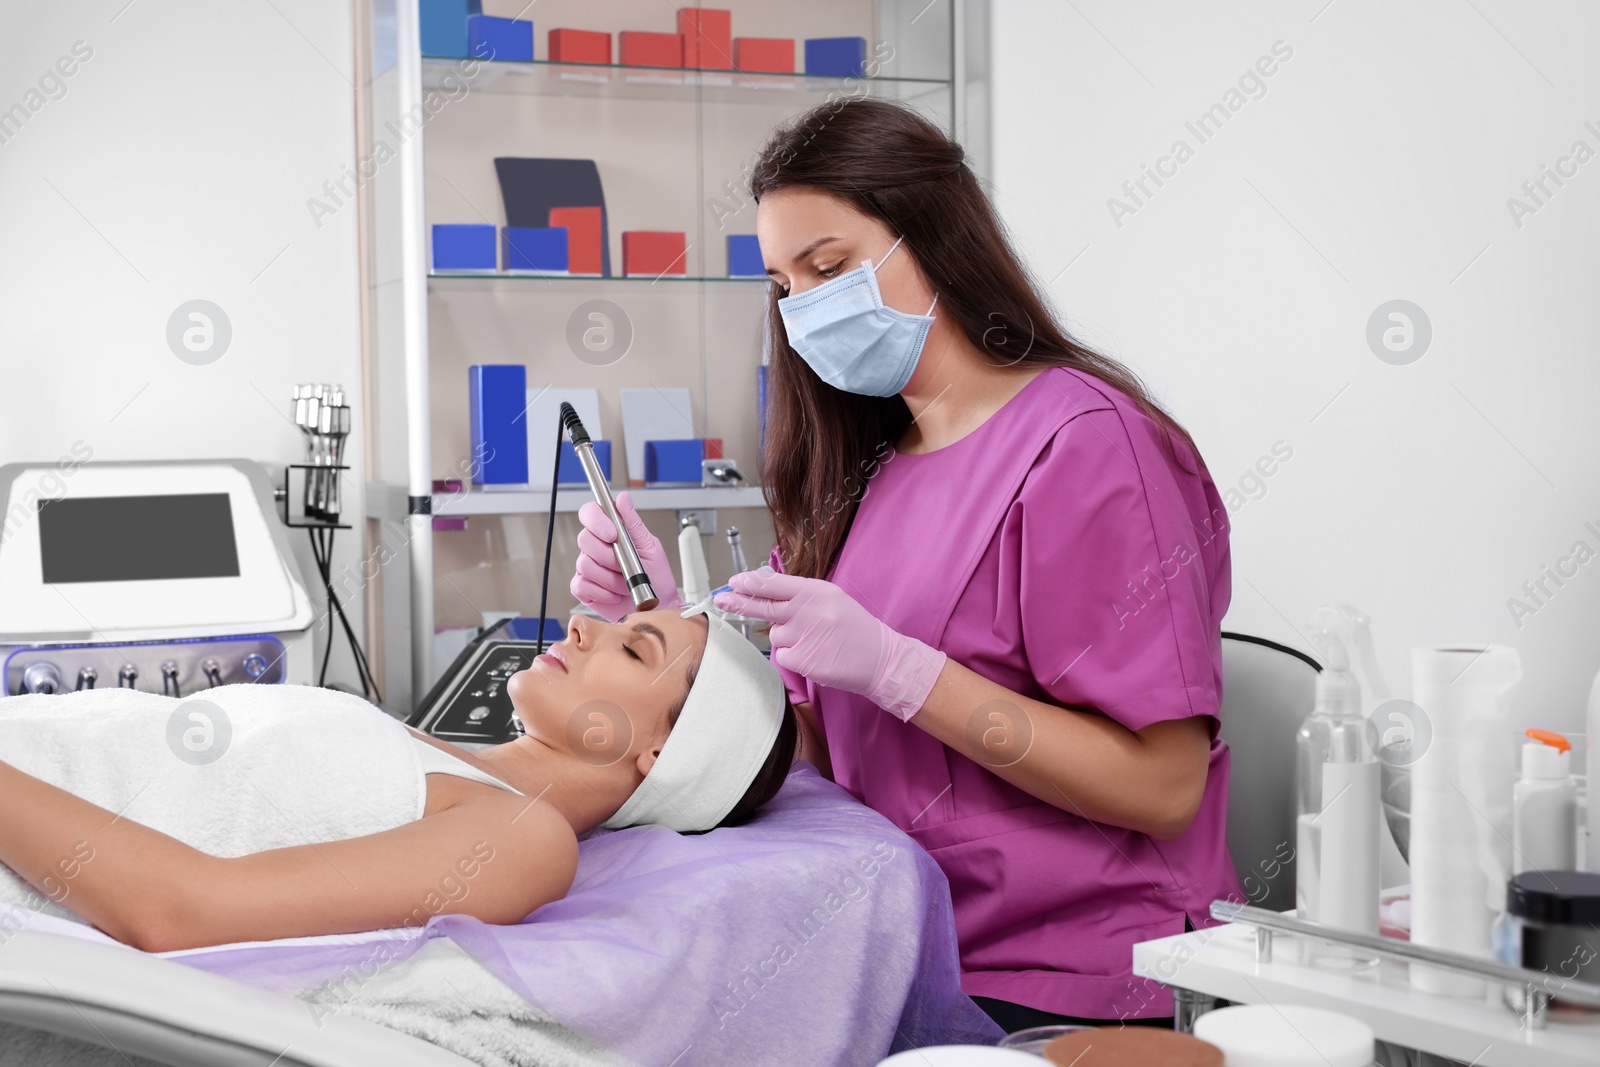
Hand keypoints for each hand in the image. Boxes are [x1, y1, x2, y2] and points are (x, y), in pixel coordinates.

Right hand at [570, 491, 683, 620]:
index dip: (596, 521)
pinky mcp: (583, 588)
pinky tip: (615, 593)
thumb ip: (633, 522)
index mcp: (610, 531)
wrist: (657, 604)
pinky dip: (602, 592)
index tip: (612, 534)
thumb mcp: (650, 545)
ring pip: (585, 564)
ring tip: (626, 583)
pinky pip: (582, 585)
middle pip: (584, 539)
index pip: (589, 513)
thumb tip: (623, 498)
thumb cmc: (656, 575)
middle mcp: (596, 547)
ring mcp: (587, 567)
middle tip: (626, 565)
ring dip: (610, 578)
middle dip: (609, 556)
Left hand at [714, 570, 945, 721]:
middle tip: (720, 599)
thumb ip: (800, 595)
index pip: (775, 584)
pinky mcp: (804, 661)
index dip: (751, 583)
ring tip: (815, 640)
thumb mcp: (831, 599)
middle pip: (763, 607)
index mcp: (816, 591)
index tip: (735, 582)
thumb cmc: (853, 627)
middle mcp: (809, 611)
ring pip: (776, 636)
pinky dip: (794, 657)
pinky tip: (815, 654)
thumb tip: (762, 591)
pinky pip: (784, 657)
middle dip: (738, 603)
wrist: (880, 658)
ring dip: (787, 638)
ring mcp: (805, 637)